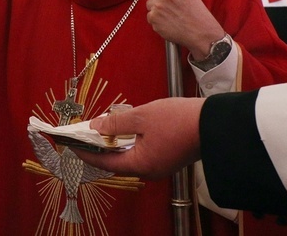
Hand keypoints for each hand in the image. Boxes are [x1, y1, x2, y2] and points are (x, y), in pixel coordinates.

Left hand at [71, 97, 204, 179]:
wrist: (216, 124)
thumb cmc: (181, 120)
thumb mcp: (141, 117)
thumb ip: (115, 123)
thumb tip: (95, 127)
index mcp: (141, 164)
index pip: (103, 162)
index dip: (85, 152)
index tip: (70, 143)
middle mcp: (149, 170)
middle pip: (115, 161)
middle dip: (98, 147)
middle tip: (83, 134)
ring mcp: (160, 165)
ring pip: (128, 157)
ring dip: (113, 144)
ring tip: (99, 129)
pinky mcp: (167, 158)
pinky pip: (141, 153)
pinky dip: (128, 143)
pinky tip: (123, 129)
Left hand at [141, 0, 224, 59]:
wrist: (201, 33)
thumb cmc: (196, 12)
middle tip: (168, 3)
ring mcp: (158, 5)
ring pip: (149, 3)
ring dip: (156, 7)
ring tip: (171, 14)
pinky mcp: (154, 18)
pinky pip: (149, 15)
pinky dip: (156, 19)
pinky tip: (168, 22)